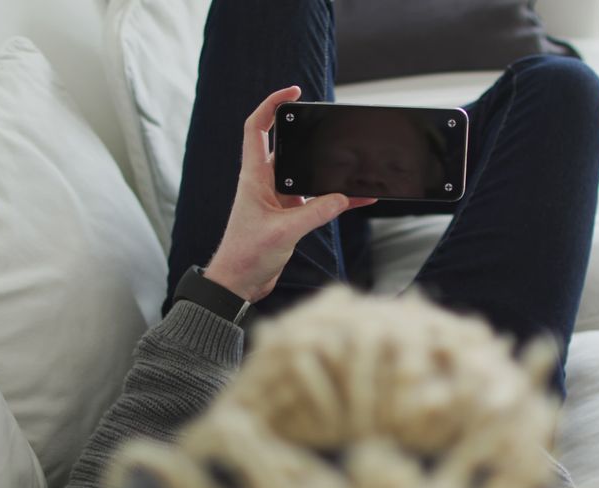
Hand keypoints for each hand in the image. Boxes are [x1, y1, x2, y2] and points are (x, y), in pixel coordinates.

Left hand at [205, 86, 375, 301]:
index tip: (292, 92)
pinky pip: (318, 200)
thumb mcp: (283, 232)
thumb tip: (342, 197)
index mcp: (254, 177)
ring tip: (352, 161)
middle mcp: (266, 183)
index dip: (271, 105)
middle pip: (288, 146)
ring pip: (307, 174)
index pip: (257, 129)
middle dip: (308, 134)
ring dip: (327, 169)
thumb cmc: (245, 255)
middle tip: (329, 123)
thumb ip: (314, 213)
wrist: (239, 283)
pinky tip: (359, 198)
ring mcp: (279, 199)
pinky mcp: (290, 216)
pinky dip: (337, 199)